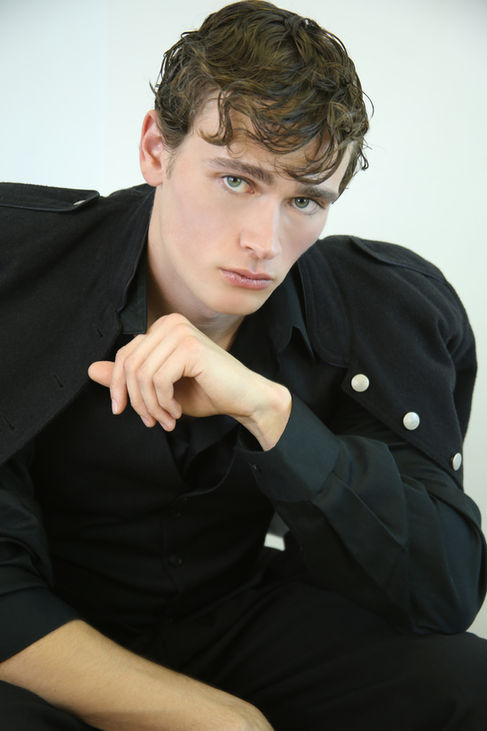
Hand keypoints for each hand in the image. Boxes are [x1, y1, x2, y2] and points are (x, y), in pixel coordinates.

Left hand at [88, 313, 290, 449]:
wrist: (244, 398)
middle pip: (129, 365)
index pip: (124, 355)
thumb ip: (129, 378)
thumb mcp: (159, 388)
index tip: (124, 411)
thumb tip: (91, 370)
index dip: (118, 387)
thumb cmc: (207, 392)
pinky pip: (158, 380)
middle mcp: (170, 323)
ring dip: (151, 406)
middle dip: (136, 400)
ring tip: (167, 419)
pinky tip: (177, 412)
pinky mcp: (189, 347)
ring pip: (142, 375)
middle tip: (151, 421)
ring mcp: (180, 332)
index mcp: (162, 327)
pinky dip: (164, 403)